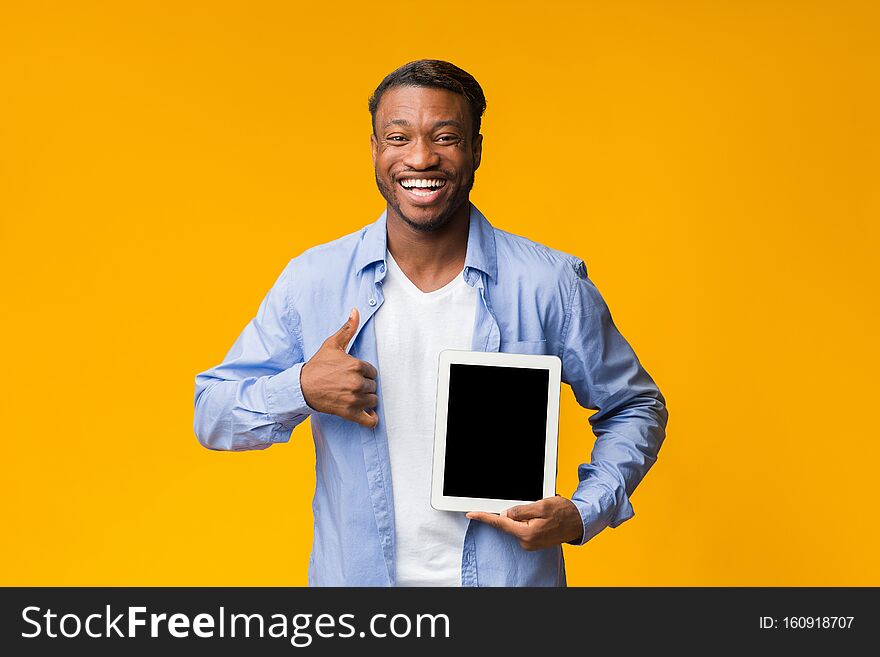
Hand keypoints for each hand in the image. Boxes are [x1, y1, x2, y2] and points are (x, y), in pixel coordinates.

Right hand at [300, 308, 379, 427]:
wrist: (301, 388)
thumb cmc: (317, 366)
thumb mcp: (331, 345)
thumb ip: (347, 329)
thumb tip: (356, 311)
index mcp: (356, 366)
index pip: (373, 371)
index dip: (364, 373)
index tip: (354, 374)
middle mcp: (357, 383)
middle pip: (374, 386)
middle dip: (365, 386)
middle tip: (351, 385)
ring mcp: (354, 399)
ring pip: (373, 401)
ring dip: (366, 400)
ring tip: (354, 396)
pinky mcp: (350, 413)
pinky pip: (370, 420)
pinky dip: (371, 419)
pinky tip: (367, 415)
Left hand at [466, 495, 582, 549]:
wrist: (579, 522)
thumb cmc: (563, 513)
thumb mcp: (541, 506)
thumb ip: (520, 510)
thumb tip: (505, 514)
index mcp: (526, 533)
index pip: (500, 523)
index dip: (484, 517)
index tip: (471, 513)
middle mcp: (526, 542)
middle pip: (508, 522)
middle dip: (514, 511)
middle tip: (533, 506)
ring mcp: (530, 543)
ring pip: (516, 524)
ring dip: (523, 514)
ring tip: (541, 511)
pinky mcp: (533, 541)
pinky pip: (523, 527)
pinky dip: (527, 519)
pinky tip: (540, 516)